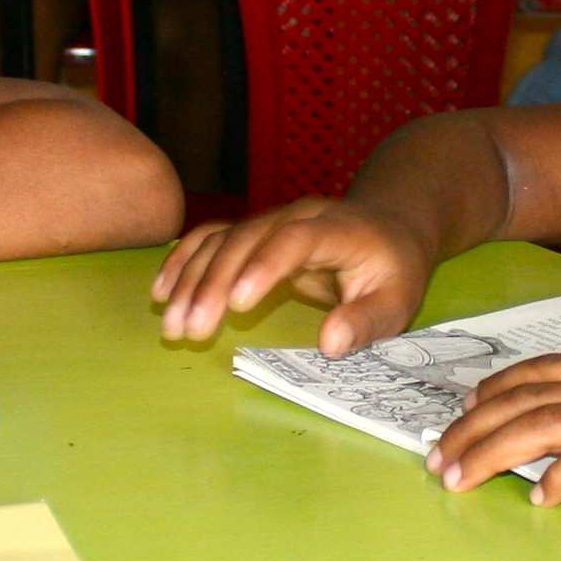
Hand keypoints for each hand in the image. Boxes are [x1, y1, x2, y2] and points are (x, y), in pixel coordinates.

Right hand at [151, 199, 432, 349]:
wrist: (387, 224)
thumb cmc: (393, 269)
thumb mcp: (398, 300)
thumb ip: (368, 321)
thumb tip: (330, 343)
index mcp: (336, 229)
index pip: (294, 240)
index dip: (264, 267)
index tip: (238, 304)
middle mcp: (296, 216)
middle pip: (246, 240)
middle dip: (214, 285)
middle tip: (190, 331)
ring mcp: (270, 220)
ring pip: (221, 240)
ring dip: (190, 280)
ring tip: (172, 326)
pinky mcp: (253, 231)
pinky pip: (211, 239)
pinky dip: (184, 262)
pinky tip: (161, 291)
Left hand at [427, 347, 560, 504]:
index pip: (547, 370)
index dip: (498, 387)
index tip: (466, 407)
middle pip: (528, 398)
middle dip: (473, 427)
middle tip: (438, 454)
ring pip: (546, 424)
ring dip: (493, 452)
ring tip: (460, 477)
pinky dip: (560, 475)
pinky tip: (539, 496)